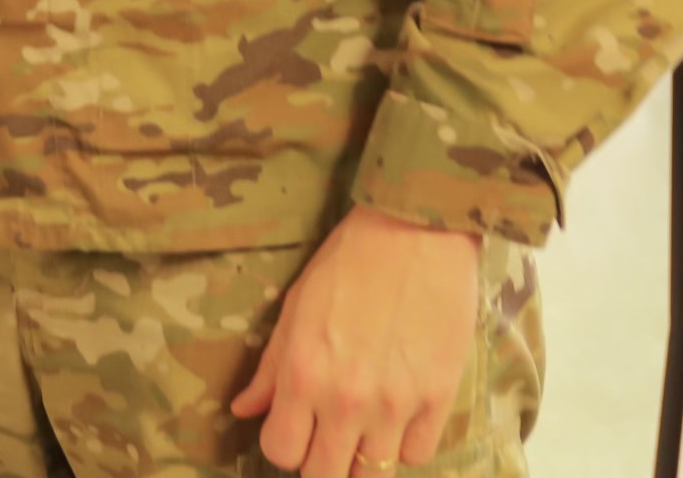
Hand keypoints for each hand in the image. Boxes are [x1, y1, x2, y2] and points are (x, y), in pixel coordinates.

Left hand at [233, 209, 479, 477]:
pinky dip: (406, 442)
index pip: (281, 453)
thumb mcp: (296, 308)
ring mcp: (396, 404)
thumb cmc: (350, 261)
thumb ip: (271, 368)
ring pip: (373, 472)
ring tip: (365, 424)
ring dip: (363, 455)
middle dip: (321, 461)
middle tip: (329, 435)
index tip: (295, 428)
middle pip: (325, 475)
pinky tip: (400, 414)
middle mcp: (346, 400)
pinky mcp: (439, 398)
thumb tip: (243, 410)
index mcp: (303, 374)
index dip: (285, 444)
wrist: (418, 229)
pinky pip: (417, 454)